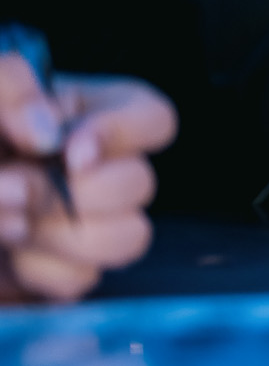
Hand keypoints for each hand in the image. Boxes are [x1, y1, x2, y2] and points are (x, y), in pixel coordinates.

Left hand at [0, 57, 175, 301]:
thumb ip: (13, 87)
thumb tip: (47, 136)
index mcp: (96, 114)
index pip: (156, 119)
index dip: (120, 135)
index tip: (69, 152)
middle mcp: (108, 168)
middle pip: (141, 185)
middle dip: (76, 194)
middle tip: (13, 188)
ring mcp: (95, 222)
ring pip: (129, 238)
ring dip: (61, 234)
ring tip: (11, 219)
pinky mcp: (70, 267)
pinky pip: (82, 278)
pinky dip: (40, 268)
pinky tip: (11, 248)